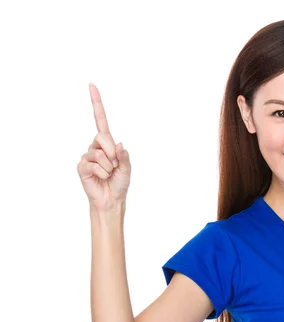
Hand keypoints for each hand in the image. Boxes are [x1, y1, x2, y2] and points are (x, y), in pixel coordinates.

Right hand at [77, 83, 131, 210]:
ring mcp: (87, 155)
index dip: (97, 103)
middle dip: (113, 153)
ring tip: (108, 174)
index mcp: (107, 143)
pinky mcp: (81, 166)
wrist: (111, 199)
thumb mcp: (127, 168)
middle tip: (114, 166)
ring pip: (100, 154)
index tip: (92, 85)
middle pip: (103, 138)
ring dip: (109, 166)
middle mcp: (95, 146)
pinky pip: (94, 164)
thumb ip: (124, 156)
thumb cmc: (120, 183)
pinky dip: (102, 172)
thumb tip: (118, 144)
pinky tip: (100, 177)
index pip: (100, 120)